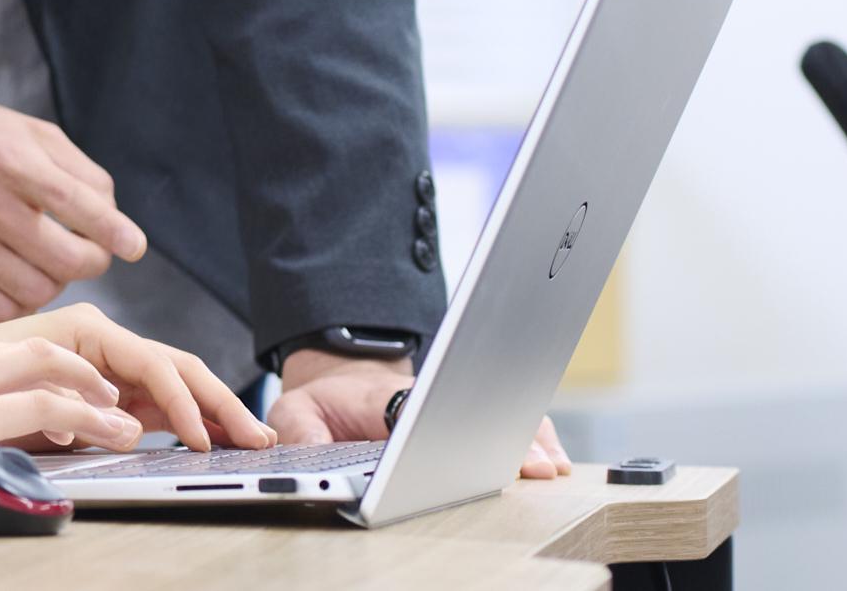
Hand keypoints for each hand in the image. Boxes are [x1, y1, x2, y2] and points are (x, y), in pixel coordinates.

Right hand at [0, 72, 148, 321]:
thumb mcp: (22, 128)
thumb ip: (75, 168)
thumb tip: (113, 219)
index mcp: (6, 156)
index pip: (78, 205)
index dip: (115, 231)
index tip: (133, 245)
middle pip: (64, 258)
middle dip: (92, 261)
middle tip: (92, 252)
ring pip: (36, 289)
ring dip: (58, 282)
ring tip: (53, 261)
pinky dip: (23, 300)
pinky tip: (23, 277)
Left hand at [0, 303, 274, 452]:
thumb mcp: (21, 394)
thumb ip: (76, 408)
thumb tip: (126, 426)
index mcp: (85, 331)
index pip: (152, 361)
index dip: (183, 400)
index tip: (202, 437)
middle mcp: (102, 341)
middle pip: (175, 367)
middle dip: (218, 402)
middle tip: (257, 435)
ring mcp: (108, 364)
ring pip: (174, 382)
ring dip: (212, 410)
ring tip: (249, 437)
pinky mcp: (108, 389)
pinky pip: (157, 399)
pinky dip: (188, 416)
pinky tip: (213, 436)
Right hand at [0, 329, 145, 480]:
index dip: (43, 363)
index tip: (67, 381)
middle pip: (33, 349)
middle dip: (78, 371)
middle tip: (106, 392)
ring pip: (47, 374)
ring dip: (94, 397)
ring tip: (124, 418)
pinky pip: (38, 410)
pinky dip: (81, 419)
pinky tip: (106, 432)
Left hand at [270, 351, 572, 480]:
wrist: (343, 381)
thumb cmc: (325, 402)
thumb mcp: (294, 412)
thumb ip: (300, 431)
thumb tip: (310, 451)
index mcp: (382, 397)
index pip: (413, 405)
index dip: (438, 420)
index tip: (461, 439)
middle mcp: (424, 399)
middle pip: (468, 408)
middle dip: (498, 436)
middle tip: (530, 465)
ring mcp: (450, 405)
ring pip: (495, 412)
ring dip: (524, 437)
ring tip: (548, 466)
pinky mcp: (467, 415)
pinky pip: (507, 418)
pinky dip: (533, 437)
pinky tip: (552, 461)